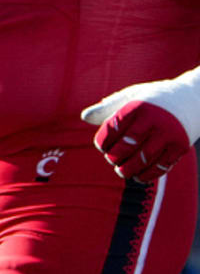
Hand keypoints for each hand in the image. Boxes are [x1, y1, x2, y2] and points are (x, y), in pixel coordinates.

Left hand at [81, 70, 199, 181]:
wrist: (193, 98)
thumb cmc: (153, 99)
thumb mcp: (132, 96)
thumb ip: (108, 107)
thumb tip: (84, 117)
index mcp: (138, 107)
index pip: (113, 128)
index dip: (103, 141)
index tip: (101, 147)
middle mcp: (154, 120)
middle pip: (127, 145)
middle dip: (114, 156)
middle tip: (111, 160)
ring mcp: (169, 134)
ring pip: (143, 158)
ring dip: (129, 169)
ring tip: (121, 171)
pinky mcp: (181, 147)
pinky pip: (161, 166)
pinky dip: (147, 175)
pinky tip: (138, 177)